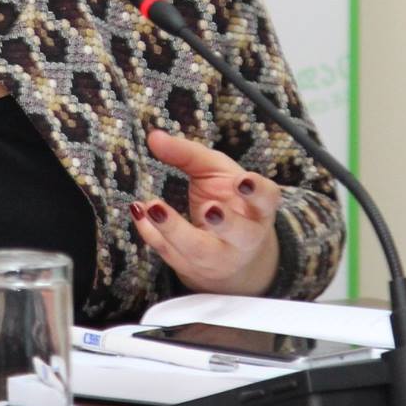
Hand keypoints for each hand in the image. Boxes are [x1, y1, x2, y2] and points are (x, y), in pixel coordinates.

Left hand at [128, 129, 281, 295]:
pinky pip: (169, 253)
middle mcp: (244, 238)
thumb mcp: (214, 172)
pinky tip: (139, 212)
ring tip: (154, 207)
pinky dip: (150, 233)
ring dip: (175, 230)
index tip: (242, 181)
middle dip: (226, 223)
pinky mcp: (192, 269)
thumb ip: (188, 154)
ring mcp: (219, 257)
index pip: (266, 200)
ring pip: (200, 250)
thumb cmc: (225, 200)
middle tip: (210, 209)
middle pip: (241, 234)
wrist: (228, 253)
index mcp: (258, 209)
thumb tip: (154, 137)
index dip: (257, 191)